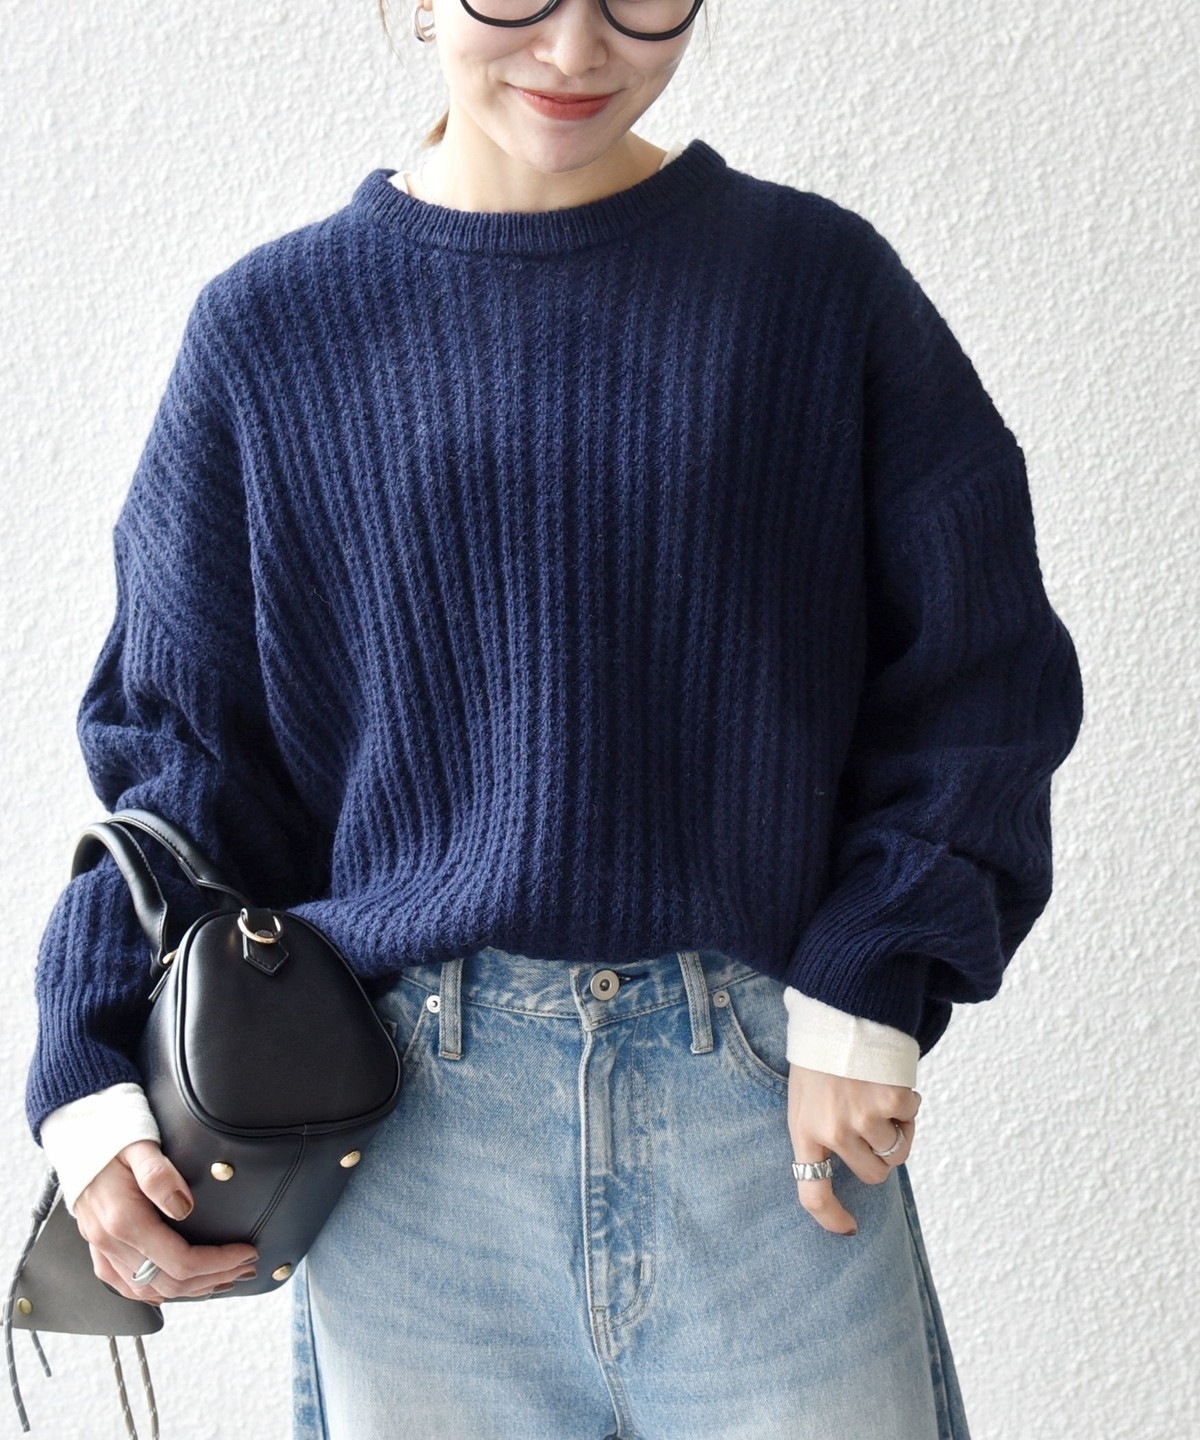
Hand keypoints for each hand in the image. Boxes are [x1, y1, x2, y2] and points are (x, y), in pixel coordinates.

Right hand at [73, 1140, 258, 1303]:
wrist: (78, 1136)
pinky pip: (126, 1286)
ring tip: (224, 1279)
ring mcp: (102, 1250)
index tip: (247, 1252)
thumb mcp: (141, 1145)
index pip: (180, 1261)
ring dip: (191, 1290)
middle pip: (169, 1282)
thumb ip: (160, 1176)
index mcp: (124, 1221)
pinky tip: (178, 1289)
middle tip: (246, 1266)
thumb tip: (184, 1207)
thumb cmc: (114, 1137)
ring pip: (149, 1290)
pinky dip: (156, 1292)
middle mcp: (111, 1243)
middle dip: (213, 1278)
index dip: (218, 1262)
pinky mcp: (98, 1249)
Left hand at [786, 1065, 921, 1234]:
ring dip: (897, 1128)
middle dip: (881, 1156)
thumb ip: (823, 1134)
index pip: (812, 1193)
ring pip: (897, 1150)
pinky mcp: (891, 1100)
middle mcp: (833, 1131)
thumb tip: (859, 1170)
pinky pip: (911, 1117)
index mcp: (804, 1132)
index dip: (831, 1218)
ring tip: (879, 1096)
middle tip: (874, 1126)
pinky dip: (908, 1102)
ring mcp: (863, 1118)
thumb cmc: (821, 1060)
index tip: (848, 1230)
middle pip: (874, 1174)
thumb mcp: (805, 1099)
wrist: (837, 1013)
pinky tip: (888, 1080)